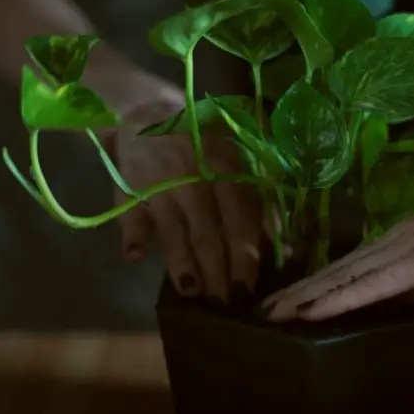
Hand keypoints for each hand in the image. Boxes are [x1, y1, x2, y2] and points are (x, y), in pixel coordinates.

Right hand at [109, 70, 263, 303]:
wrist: (146, 111)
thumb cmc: (201, 143)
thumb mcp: (235, 161)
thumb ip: (258, 203)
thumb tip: (284, 248)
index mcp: (225, 169)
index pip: (239, 220)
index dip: (244, 256)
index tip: (248, 288)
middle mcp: (193, 179)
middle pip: (207, 234)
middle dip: (217, 272)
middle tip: (223, 303)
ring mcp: (158, 185)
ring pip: (173, 232)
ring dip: (181, 265)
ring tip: (192, 292)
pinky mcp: (128, 190)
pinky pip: (130, 217)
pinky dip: (132, 236)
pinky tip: (136, 257)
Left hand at [262, 146, 413, 320]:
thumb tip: (413, 287)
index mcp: (407, 239)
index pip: (353, 266)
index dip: (318, 285)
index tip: (288, 301)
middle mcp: (396, 241)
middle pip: (337, 272)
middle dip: (299, 294)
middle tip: (261, 313)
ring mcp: (406, 249)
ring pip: (344, 278)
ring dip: (305, 298)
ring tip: (270, 315)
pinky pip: (371, 286)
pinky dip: (336, 301)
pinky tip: (309, 314)